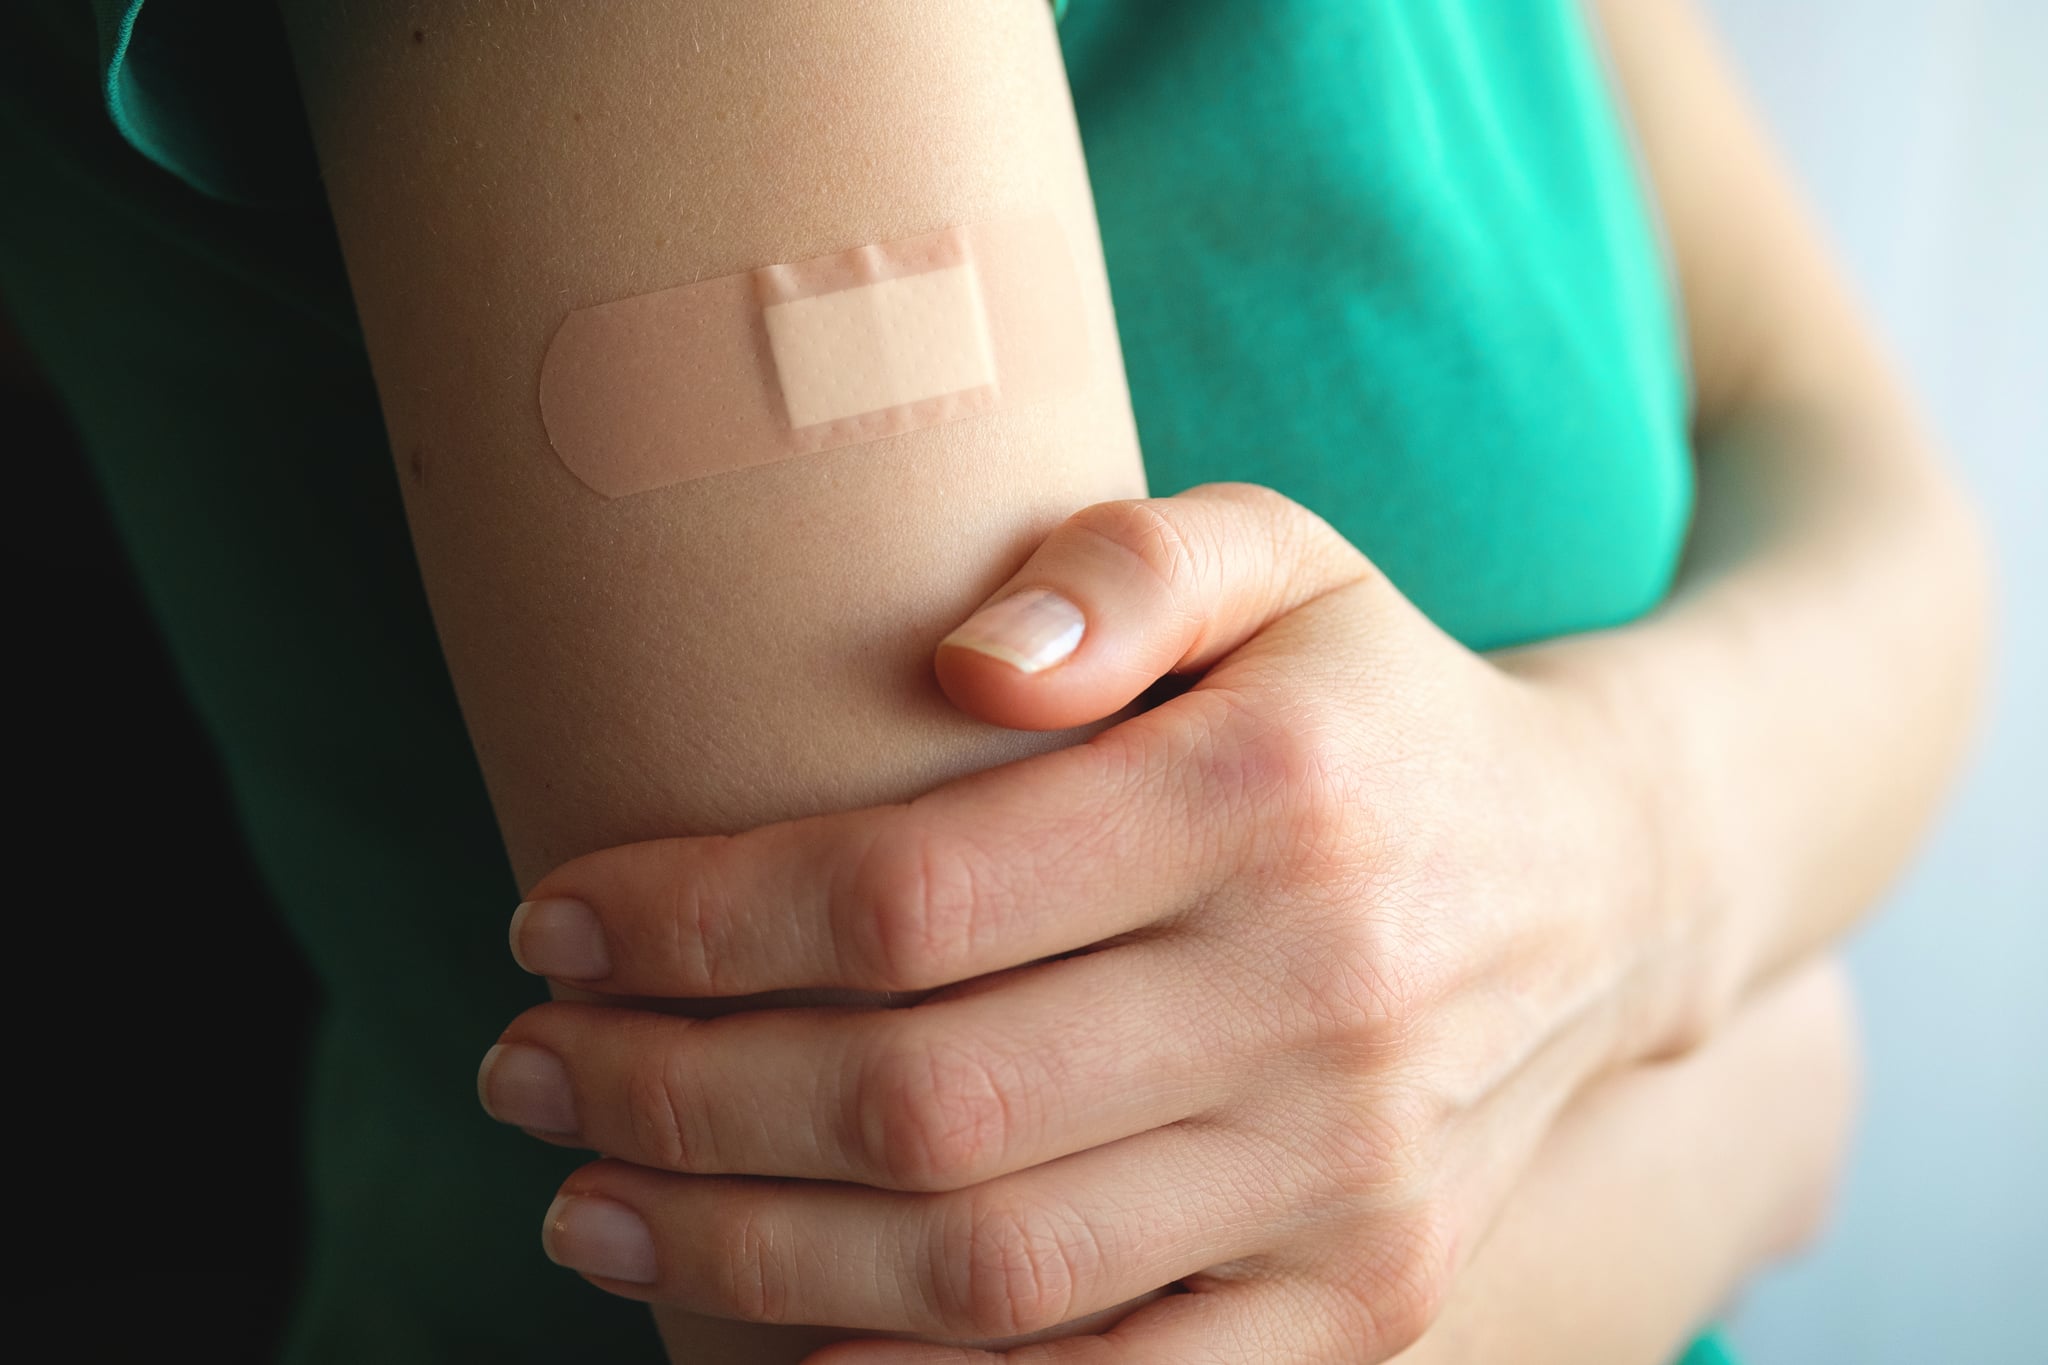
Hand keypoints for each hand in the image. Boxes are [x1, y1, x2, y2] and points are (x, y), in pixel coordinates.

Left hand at [479, 483, 1695, 1360]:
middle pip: (919, 1101)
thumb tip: (959, 661)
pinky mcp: (1370, 1303)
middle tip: (527, 1076)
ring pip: (987, 1269)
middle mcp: (1321, 1004)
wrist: (1603, 889)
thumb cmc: (1378, 708)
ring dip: (745, 1256)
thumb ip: (1125, 564)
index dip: (693, 923)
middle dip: (673, 1102)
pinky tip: (779, 1342)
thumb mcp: (1284, 557)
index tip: (555, 918)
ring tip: (591, 1212)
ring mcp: (1351, 1185)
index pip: (905, 897)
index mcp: (1270, 800)